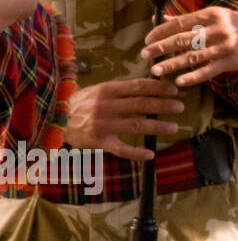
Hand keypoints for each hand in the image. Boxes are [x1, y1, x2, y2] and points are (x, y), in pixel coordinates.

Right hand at [64, 78, 182, 160]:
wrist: (54, 119)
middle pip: (141, 104)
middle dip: (163, 105)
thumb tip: (149, 87)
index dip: (159, 88)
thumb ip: (120, 90)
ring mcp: (103, 124)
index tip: (174, 90)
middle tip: (180, 107)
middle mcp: (107, 106)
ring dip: (157, 126)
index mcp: (107, 90)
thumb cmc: (80, 103)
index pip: (139, 86)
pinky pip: (121, 149)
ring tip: (173, 127)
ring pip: (137, 124)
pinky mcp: (100, 141)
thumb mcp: (98, 90)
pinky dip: (137, 152)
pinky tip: (150, 154)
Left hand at [141, 7, 237, 87]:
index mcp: (210, 15)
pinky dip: (193, 77)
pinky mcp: (229, 62)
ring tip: (155, 70)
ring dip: (172, 64)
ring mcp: (223, 47)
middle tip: (144, 54)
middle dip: (161, 47)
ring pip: (193, 56)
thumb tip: (159, 18)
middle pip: (183, 39)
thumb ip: (187, 19)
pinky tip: (179, 81)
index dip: (161, 31)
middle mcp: (216, 30)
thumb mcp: (212, 15)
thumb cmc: (233, 23)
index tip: (147, 39)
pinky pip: (207, 71)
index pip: (180, 23)